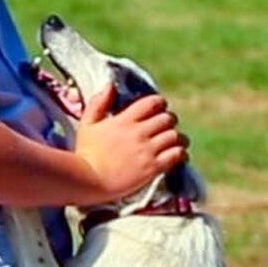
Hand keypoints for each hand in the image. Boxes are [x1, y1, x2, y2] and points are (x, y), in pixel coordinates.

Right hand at [74, 83, 187, 201]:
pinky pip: (176, 155)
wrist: (88, 181)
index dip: (160, 104)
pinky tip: (180, 156)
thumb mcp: (87, 124)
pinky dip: (181, 153)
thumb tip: (110, 85)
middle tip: (167, 128)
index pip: (153, 103)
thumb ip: (98, 102)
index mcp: (125, 120)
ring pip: (175, 136)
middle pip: (168, 119)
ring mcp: (147, 151)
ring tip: (177, 142)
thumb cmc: (85, 153)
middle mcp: (138, 132)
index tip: (159, 109)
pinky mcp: (152, 168)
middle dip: (170, 121)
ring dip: (178, 138)